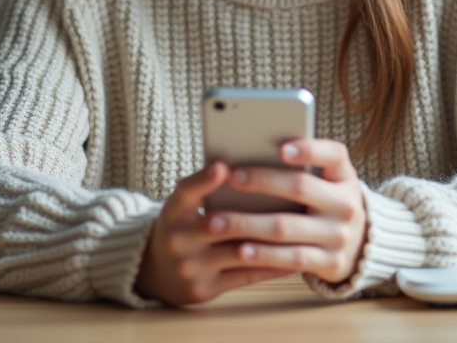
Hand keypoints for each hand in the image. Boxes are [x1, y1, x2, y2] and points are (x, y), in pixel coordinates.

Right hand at [134, 161, 293, 304]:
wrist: (156, 271)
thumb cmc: (183, 227)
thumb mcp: (184, 206)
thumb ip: (206, 188)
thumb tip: (250, 169)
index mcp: (173, 211)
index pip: (186, 191)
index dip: (203, 180)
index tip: (222, 167)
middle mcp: (177, 239)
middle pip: (218, 224)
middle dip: (253, 214)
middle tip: (289, 201)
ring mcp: (189, 268)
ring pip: (239, 252)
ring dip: (272, 242)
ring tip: (300, 230)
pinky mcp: (203, 290)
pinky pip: (245, 276)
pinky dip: (272, 265)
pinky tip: (293, 256)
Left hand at [212, 138, 366, 284]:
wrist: (358, 246)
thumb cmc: (325, 204)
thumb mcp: (325, 183)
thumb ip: (299, 169)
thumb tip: (246, 156)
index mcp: (344, 176)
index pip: (334, 154)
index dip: (309, 150)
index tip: (280, 148)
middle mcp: (346, 204)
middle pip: (302, 187)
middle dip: (263, 181)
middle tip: (232, 177)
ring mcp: (340, 235)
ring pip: (288, 226)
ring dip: (250, 224)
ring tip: (218, 221)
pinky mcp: (331, 263)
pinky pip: (292, 258)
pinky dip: (264, 254)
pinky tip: (240, 250)